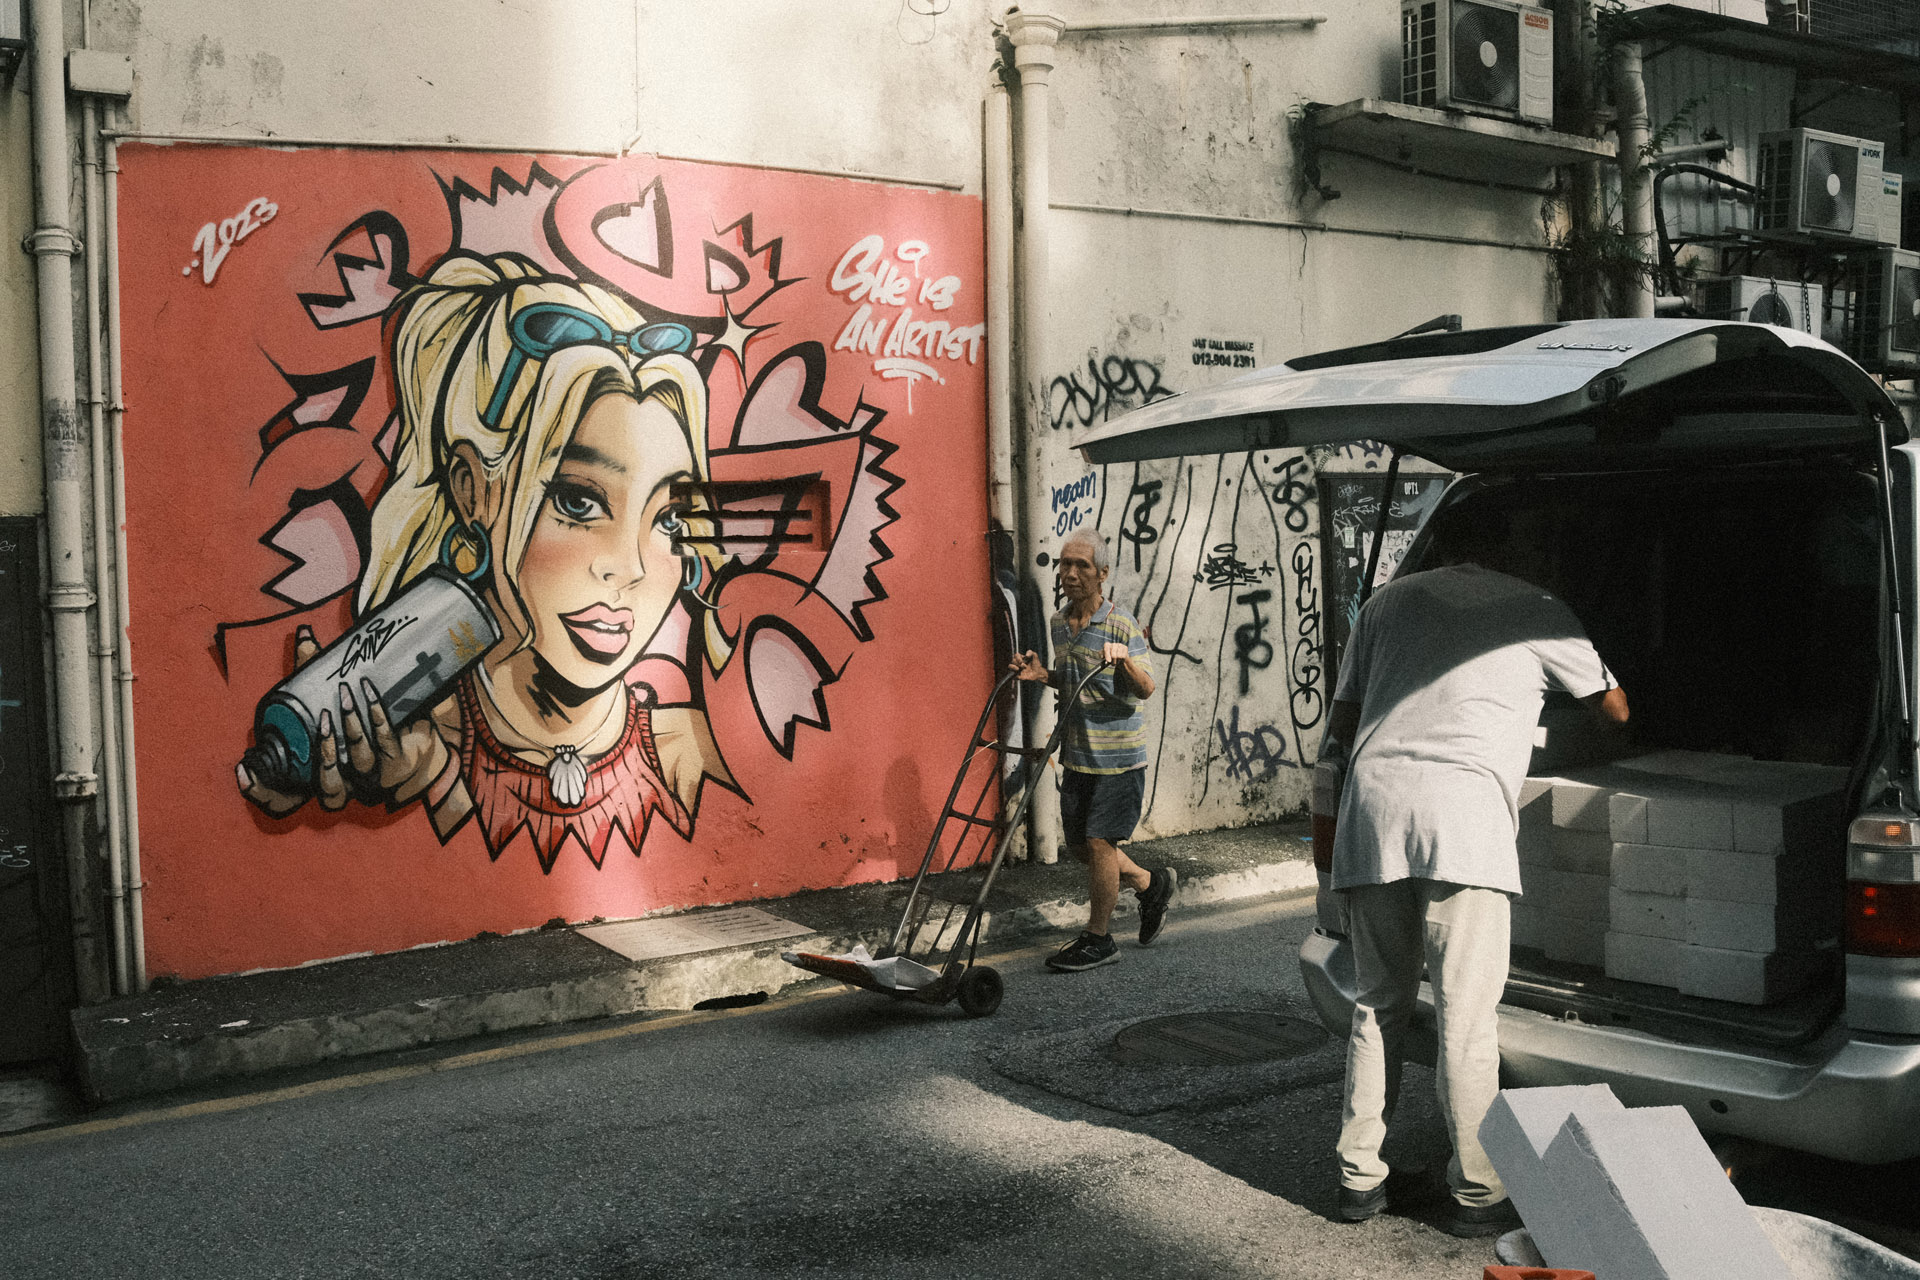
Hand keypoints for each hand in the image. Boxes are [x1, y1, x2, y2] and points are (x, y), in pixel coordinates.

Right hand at [236, 626, 450, 816]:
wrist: (420, 738)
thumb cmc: (367, 722)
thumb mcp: (333, 701)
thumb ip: (315, 674)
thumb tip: (305, 634)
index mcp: (318, 779)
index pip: (286, 801)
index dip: (264, 793)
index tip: (244, 769)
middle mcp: (348, 785)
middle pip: (331, 792)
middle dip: (323, 758)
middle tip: (320, 719)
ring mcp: (376, 776)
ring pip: (360, 764)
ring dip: (351, 731)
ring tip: (344, 698)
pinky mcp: (399, 762)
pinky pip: (386, 743)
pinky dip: (377, 717)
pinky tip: (369, 693)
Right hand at [1011, 650, 1049, 681]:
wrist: (1038, 672)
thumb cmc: (1036, 663)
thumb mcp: (1034, 656)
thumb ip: (1030, 653)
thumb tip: (1026, 655)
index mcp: (1021, 658)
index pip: (1016, 655)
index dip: (1017, 658)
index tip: (1021, 661)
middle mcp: (1018, 663)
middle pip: (1013, 661)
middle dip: (1018, 663)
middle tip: (1025, 666)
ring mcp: (1017, 669)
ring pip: (1010, 667)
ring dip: (1013, 667)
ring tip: (1018, 669)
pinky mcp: (1018, 676)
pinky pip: (1013, 676)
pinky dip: (1015, 676)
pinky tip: (1019, 675)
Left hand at [1101, 641, 1128, 666]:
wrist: (1119, 656)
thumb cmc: (1110, 656)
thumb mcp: (1104, 656)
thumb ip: (1102, 655)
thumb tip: (1102, 657)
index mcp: (1107, 645)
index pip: (1106, 649)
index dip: (1107, 655)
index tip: (1108, 661)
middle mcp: (1113, 644)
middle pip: (1113, 654)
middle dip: (1113, 661)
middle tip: (1112, 664)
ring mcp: (1120, 645)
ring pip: (1118, 656)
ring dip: (1117, 661)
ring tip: (1116, 662)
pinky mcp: (1125, 647)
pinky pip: (1123, 656)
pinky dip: (1121, 660)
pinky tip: (1120, 660)